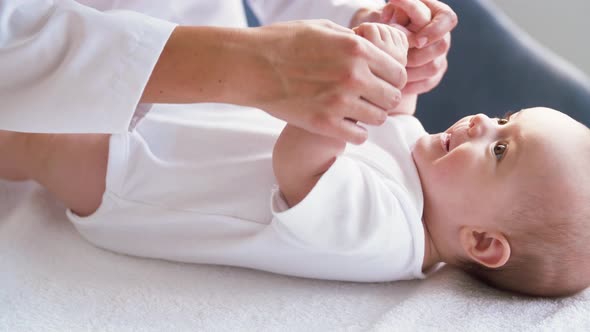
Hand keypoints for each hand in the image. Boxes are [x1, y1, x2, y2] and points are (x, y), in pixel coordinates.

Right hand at [252, 20, 408, 143]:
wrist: (250, 65)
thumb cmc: (282, 42)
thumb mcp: (322, 29)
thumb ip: (351, 40)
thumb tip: (370, 49)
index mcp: (356, 48)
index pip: (398, 72)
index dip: (392, 78)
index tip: (381, 82)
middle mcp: (353, 75)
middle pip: (392, 97)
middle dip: (384, 97)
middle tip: (369, 98)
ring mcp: (339, 102)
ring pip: (378, 118)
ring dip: (371, 116)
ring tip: (356, 112)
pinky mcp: (324, 124)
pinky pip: (359, 137)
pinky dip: (356, 133)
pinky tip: (345, 125)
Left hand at [352, 0, 457, 94]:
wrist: (383, 40)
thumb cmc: (387, 21)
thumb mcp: (390, 12)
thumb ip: (396, 14)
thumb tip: (396, 27)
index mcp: (436, 13)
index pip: (447, 19)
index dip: (434, 31)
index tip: (416, 41)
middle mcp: (442, 35)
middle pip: (441, 46)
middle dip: (416, 54)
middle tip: (396, 58)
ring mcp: (440, 56)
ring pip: (433, 67)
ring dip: (411, 70)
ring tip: (392, 70)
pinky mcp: (434, 74)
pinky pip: (428, 82)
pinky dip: (411, 84)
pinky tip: (396, 83)